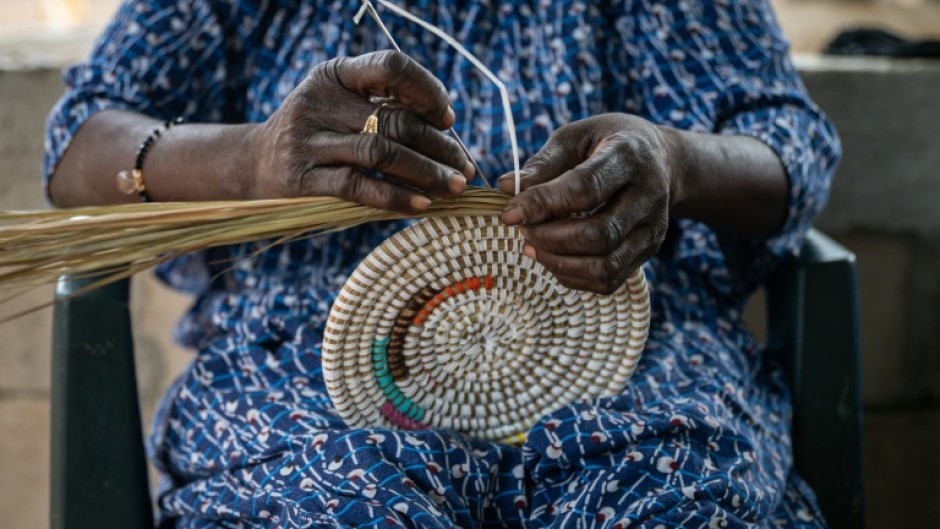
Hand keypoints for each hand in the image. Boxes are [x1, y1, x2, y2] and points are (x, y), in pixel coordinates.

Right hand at [245, 50, 473, 211]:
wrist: (254, 163)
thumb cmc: (318, 134)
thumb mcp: (341, 106)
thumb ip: (385, 108)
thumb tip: (449, 131)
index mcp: (336, 75)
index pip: (391, 66)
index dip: (427, 90)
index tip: (447, 119)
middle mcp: (319, 101)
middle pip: (394, 119)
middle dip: (440, 147)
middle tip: (466, 169)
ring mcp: (308, 140)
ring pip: (381, 153)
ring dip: (426, 172)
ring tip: (454, 188)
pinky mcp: (302, 178)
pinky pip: (359, 187)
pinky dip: (395, 197)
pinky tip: (421, 205)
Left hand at [499, 114, 680, 294]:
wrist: (660, 160)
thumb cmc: (607, 143)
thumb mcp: (576, 137)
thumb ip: (544, 163)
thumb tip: (506, 186)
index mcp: (628, 156)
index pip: (585, 188)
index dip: (542, 204)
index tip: (509, 214)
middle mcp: (648, 195)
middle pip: (598, 234)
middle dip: (550, 238)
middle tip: (522, 230)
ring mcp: (652, 228)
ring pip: (605, 265)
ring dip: (559, 262)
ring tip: (532, 246)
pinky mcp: (648, 250)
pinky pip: (609, 280)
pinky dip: (573, 276)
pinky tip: (552, 258)